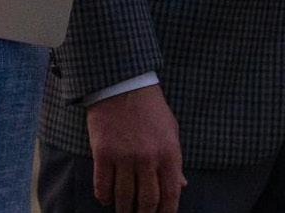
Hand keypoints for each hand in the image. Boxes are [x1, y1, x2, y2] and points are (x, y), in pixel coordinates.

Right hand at [87, 84, 185, 212]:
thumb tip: (181, 186)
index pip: (170, 194)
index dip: (166, 212)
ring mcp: (124, 157)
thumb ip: (175, 161)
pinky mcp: (103, 153)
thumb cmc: (149, 107)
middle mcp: (148, 158)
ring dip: (123, 209)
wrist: (122, 84)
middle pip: (147, 201)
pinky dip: (104, 196)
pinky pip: (102, 185)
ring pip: (124, 196)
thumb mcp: (170, 131)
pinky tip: (106, 199)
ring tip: (123, 211)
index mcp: (169, 153)